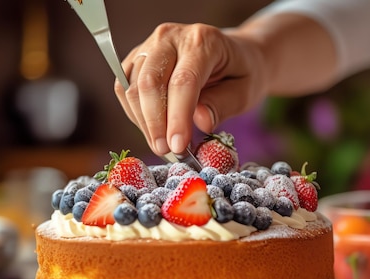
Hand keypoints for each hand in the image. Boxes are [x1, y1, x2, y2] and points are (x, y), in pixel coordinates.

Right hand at [115, 23, 266, 155]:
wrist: (235, 54)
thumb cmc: (241, 73)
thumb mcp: (245, 91)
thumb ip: (223, 105)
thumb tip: (200, 122)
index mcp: (202, 41)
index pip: (183, 82)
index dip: (178, 118)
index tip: (178, 147)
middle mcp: (170, 37)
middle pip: (150, 83)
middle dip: (155, 123)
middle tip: (167, 151)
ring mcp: (150, 45)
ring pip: (132, 87)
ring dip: (143, 122)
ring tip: (162, 145)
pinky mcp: (137, 57)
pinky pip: (124, 89)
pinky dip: (135, 114)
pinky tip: (154, 128)